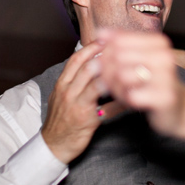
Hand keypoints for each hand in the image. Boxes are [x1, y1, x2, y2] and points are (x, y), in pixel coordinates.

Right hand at [40, 41, 125, 162]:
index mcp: (62, 84)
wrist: (53, 145)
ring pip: (96, 85)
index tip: (106, 40)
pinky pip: (107, 109)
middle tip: (122, 49)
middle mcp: (67, 92)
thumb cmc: (60, 119)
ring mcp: (77, 106)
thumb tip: (89, 64)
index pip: (76, 60)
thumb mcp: (60, 96)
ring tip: (129, 69)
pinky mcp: (87, 120)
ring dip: (114, 76)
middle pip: (87, 68)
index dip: (91, 48)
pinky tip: (132, 98)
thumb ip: (73, 80)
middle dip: (106, 57)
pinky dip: (121, 103)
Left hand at [96, 30, 183, 135]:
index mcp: (159, 42)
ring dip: (114, 85)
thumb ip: (122, 43)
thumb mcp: (140, 57)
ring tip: (118, 89)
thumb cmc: (155, 81)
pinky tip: (127, 99)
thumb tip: (100, 32)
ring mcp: (167, 77)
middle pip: (118, 56)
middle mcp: (165, 56)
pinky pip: (131, 95)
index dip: (105, 52)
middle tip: (107, 79)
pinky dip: (124, 98)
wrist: (178, 107)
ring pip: (122, 75)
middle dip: (107, 69)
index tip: (104, 61)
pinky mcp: (164, 97)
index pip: (119, 40)